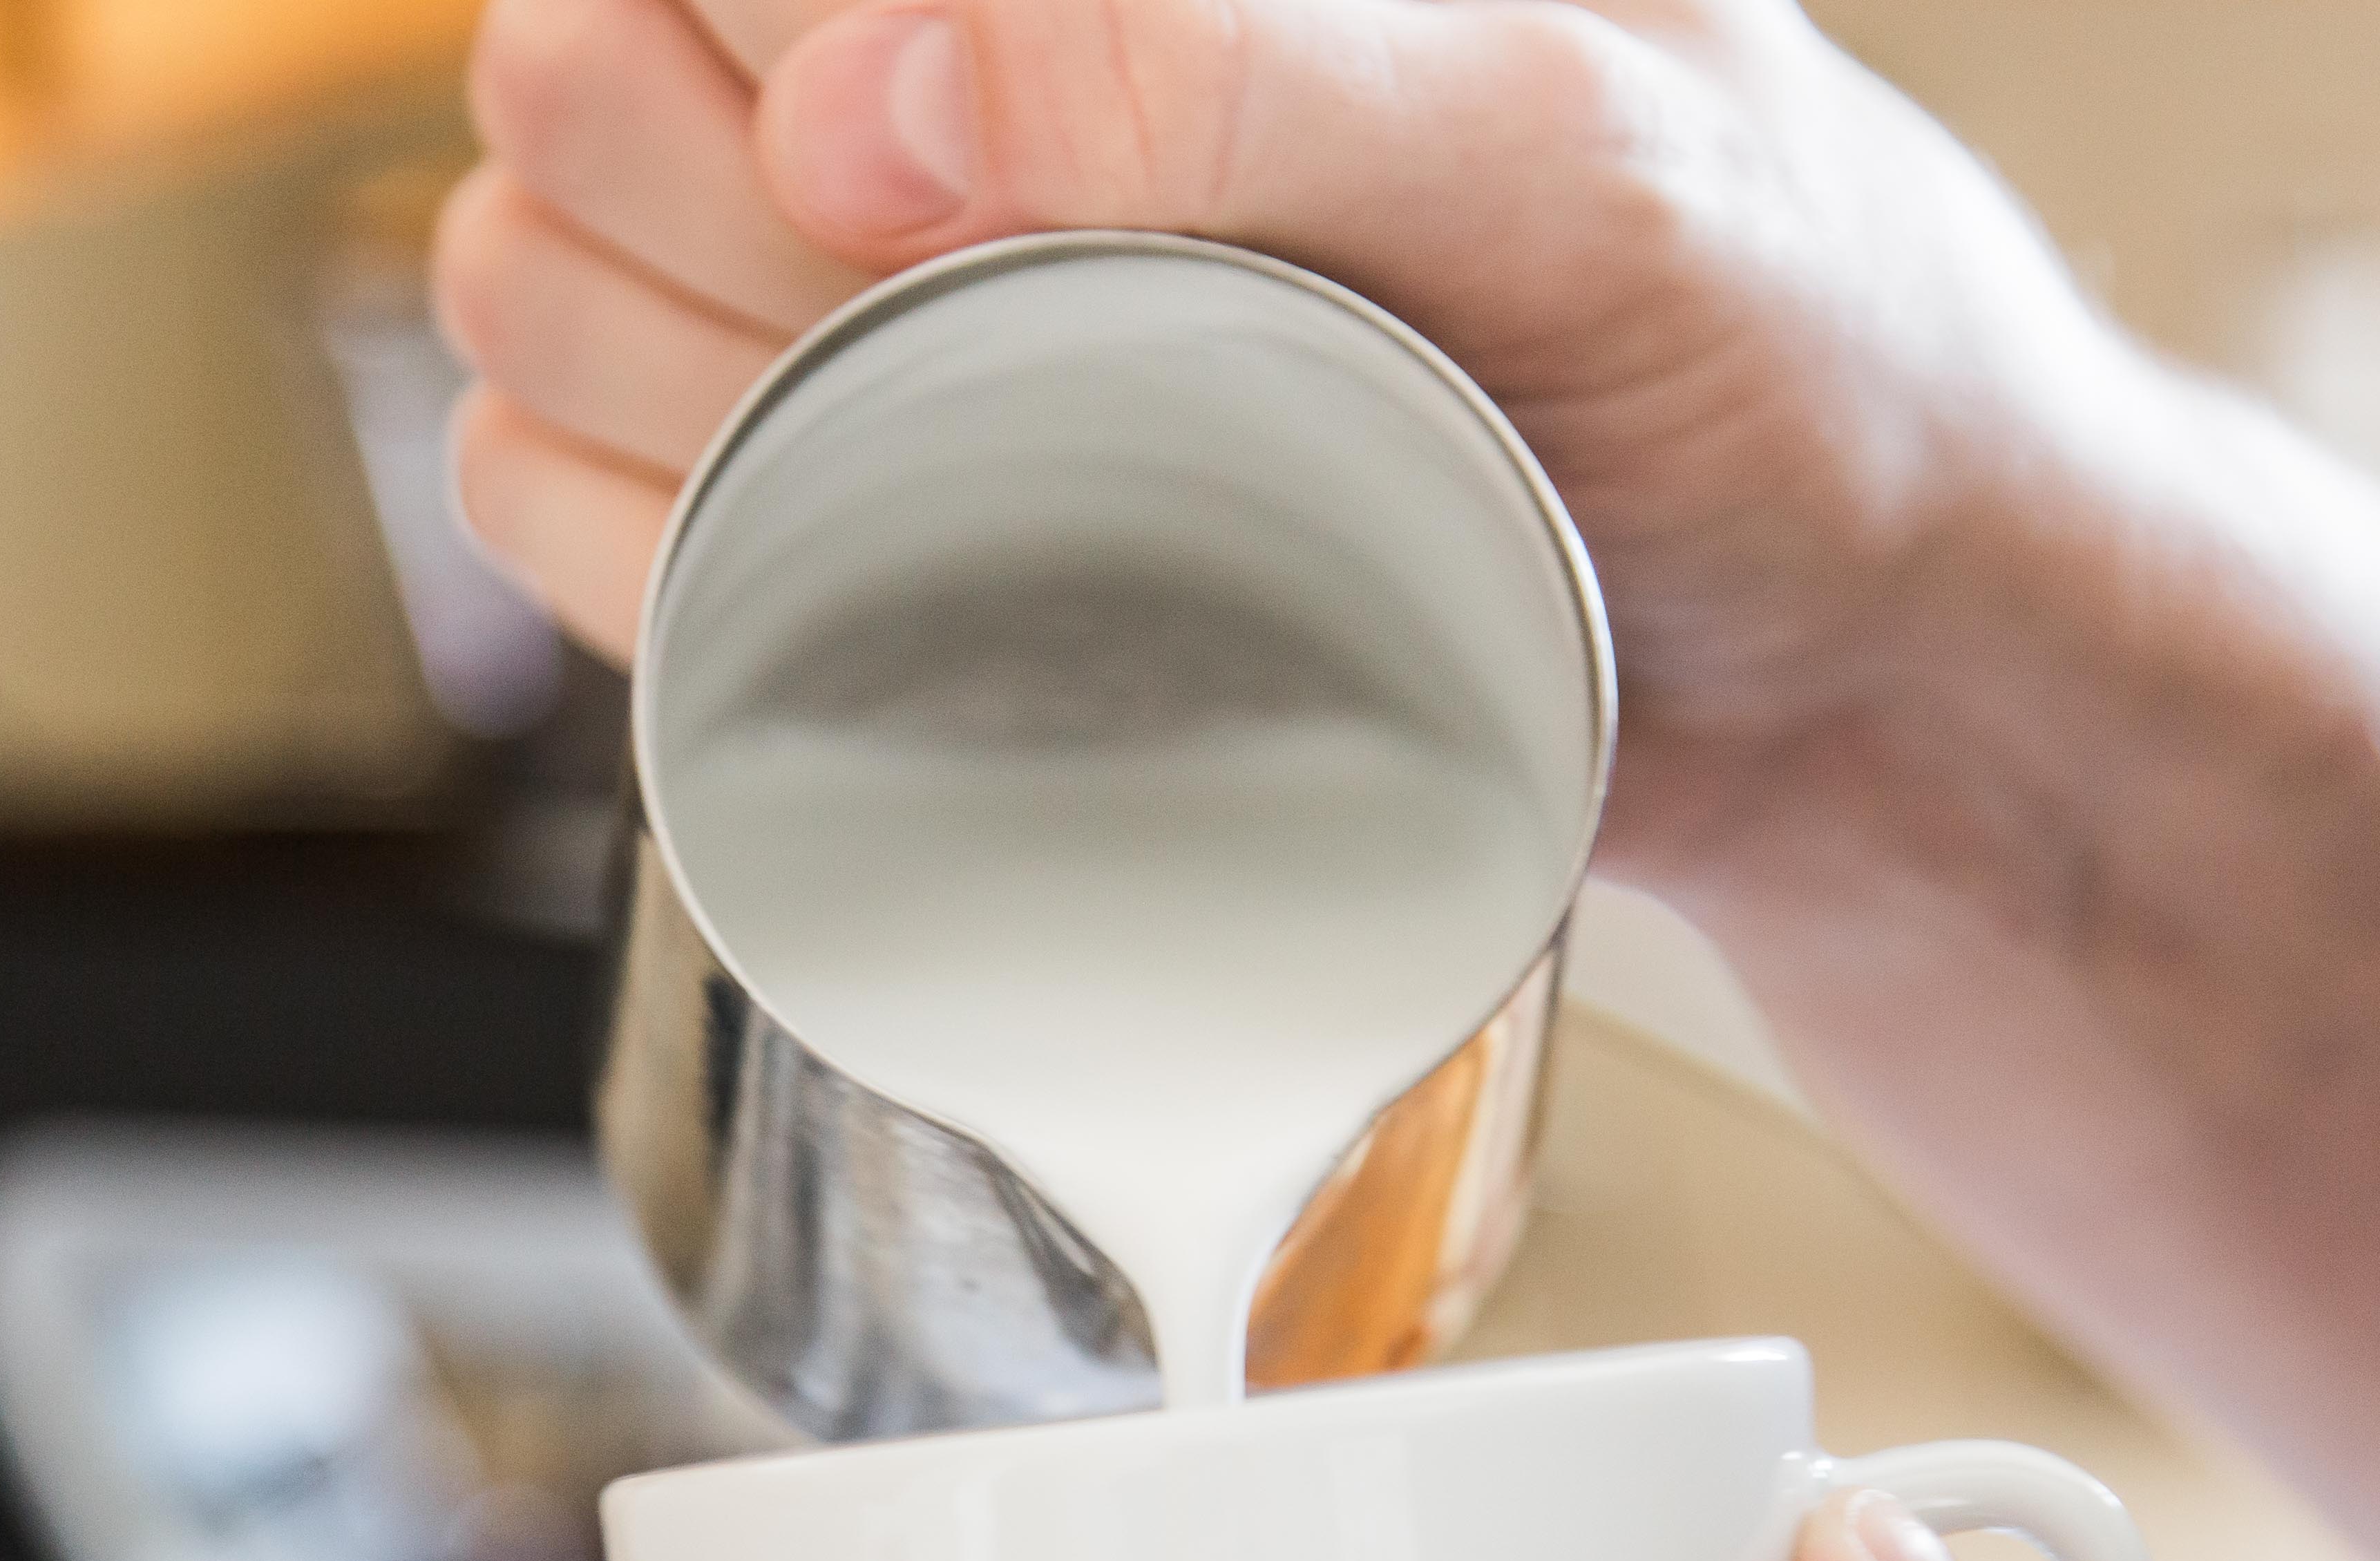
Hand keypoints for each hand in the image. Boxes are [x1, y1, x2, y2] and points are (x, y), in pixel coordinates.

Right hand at [435, 0, 2142, 897]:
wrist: (1844, 678)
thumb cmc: (1794, 357)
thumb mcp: (1586, 160)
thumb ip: (1243, 79)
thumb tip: (869, 100)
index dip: (768, 44)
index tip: (921, 194)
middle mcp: (985, 85)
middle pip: (579, 73)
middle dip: (724, 217)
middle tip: (981, 341)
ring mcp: (902, 298)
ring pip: (535, 272)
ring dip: (686, 388)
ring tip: (961, 478)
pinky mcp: (887, 518)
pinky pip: (575, 491)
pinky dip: (645, 541)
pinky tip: (838, 572)